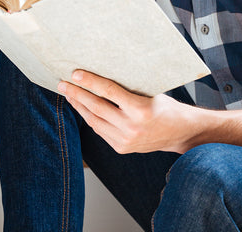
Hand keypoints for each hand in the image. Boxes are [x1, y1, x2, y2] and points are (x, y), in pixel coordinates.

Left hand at [57, 70, 200, 153]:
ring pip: (95, 121)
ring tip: (69, 95)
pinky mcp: (121, 148)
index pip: (109, 92)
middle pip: (97, 108)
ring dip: (80, 107)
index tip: (75, 74)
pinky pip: (100, 131)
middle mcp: (131, 127)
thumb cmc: (165, 108)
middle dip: (77, 94)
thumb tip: (100, 78)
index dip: (90, 82)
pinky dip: (90, 119)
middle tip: (63, 84)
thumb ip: (127, 90)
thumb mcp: (150, 93)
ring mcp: (125, 140)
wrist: (178, 134)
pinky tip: (83, 109)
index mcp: (140, 110)